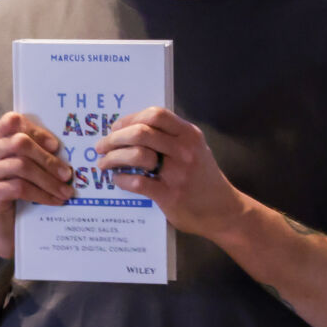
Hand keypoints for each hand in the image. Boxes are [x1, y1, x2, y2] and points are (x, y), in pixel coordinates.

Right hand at [0, 111, 71, 257]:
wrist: (7, 224)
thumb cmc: (21, 190)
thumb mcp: (29, 166)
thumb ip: (38, 152)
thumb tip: (67, 149)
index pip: (12, 121)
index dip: (36, 131)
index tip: (56, 146)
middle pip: (20, 143)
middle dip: (48, 159)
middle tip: (67, 174)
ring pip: (21, 167)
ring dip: (49, 180)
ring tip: (66, 191)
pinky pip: (19, 188)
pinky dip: (42, 194)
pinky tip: (55, 201)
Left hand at [98, 107, 252, 238]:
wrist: (224, 211)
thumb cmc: (204, 178)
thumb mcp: (196, 149)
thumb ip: (171, 137)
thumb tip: (132, 129)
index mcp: (189, 135)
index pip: (155, 114)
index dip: (130, 118)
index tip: (116, 128)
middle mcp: (184, 150)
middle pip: (141, 132)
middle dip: (115, 138)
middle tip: (101, 146)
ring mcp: (177, 173)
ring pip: (136, 154)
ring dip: (113, 158)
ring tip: (103, 163)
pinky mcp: (170, 195)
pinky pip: (137, 182)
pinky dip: (121, 179)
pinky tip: (117, 180)